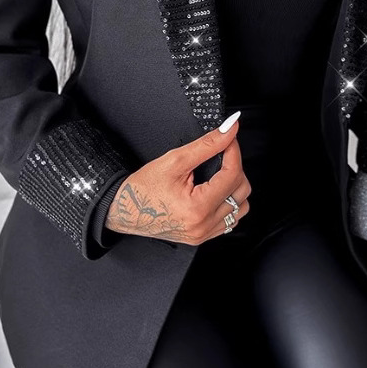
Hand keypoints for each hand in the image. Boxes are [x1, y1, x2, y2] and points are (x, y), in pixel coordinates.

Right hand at [103, 111, 250, 244]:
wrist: (125, 210)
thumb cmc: (142, 188)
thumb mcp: (174, 161)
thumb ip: (206, 145)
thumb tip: (228, 130)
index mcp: (197, 208)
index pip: (232, 174)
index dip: (233, 151)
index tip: (229, 138)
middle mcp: (204, 225)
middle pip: (241, 190)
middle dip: (235, 167)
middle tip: (221, 154)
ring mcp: (204, 234)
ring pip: (240, 207)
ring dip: (234, 187)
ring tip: (218, 174)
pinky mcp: (202, 236)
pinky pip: (230, 219)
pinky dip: (229, 203)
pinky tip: (216, 191)